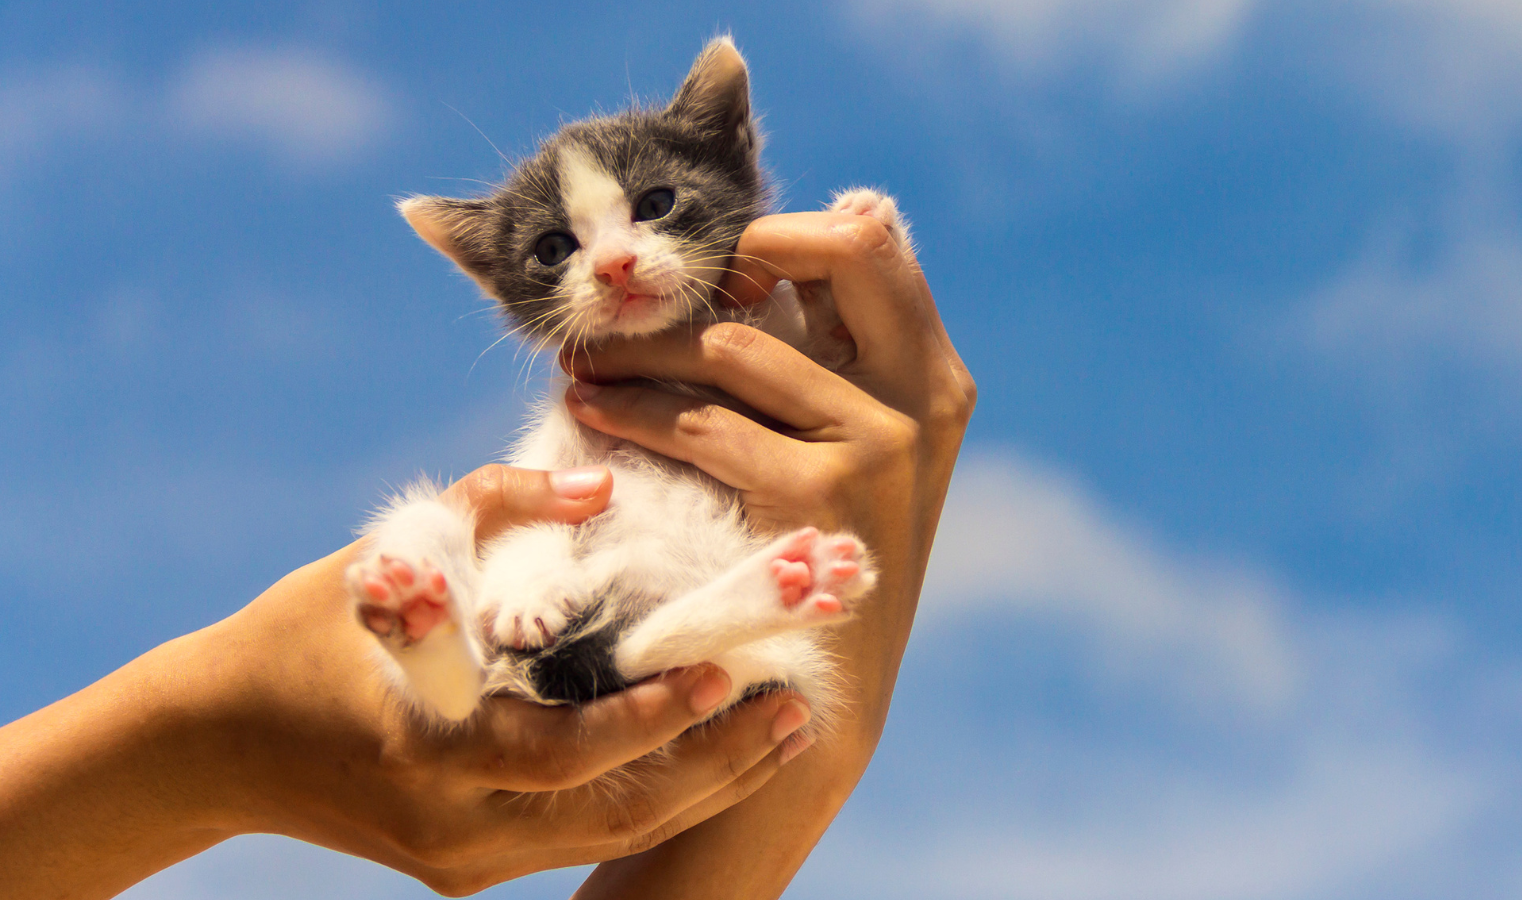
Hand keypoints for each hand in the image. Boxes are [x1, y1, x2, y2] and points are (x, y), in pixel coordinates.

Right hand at [0, 464, 808, 899]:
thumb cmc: (297, 635)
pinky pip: (581, 837)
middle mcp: (456, 827)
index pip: (570, 753)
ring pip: (611, 838)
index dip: (655, 717)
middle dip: (716, 767)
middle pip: (616, 816)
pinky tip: (712, 756)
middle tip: (798, 709)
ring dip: (703, 788)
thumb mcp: (382, 561)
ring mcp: (464, 860)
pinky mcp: (469, 867)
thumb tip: (598, 481)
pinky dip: (651, 797)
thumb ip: (490, 509)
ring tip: (783, 732)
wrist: (206, 746)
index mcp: (430, 751)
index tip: (728, 671)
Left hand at [558, 208, 974, 896]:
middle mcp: (924, 399)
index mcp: (936, 378)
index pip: (874, 243)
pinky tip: (590, 414)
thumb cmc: (817, 557)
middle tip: (653, 294)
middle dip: (735, 252)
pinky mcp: (817, 494)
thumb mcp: (851, 450)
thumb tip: (802, 226)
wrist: (825, 698)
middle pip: (844, 248)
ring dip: (641, 349)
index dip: (785, 231)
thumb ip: (832, 355)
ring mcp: (879, 445)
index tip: (714, 270)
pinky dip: (630, 413)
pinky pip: (701, 424)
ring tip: (585, 361)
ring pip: (734, 344)